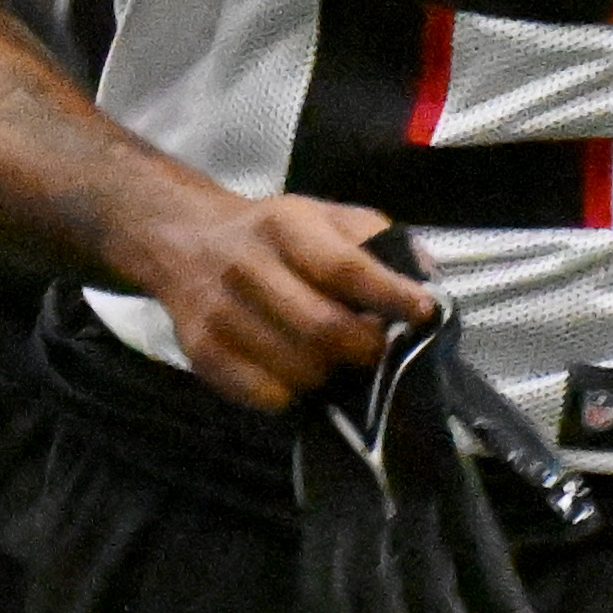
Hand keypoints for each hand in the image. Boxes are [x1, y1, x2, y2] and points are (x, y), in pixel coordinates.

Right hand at [112, 184, 429, 414]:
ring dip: (332, 375)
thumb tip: (427, 280)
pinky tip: (297, 370)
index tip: (423, 313)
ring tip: (336, 360)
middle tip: (377, 350)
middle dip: (366, 349)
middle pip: (324, 330)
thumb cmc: (272, 235)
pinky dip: (295, 394)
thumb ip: (379, 241)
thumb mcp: (325, 217)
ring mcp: (219, 314)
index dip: (390, 297)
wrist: (184, 240)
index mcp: (284, 225)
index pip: (345, 268)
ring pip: (300, 370)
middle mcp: (245, 266)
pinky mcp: (202, 353)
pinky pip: (268, 396)